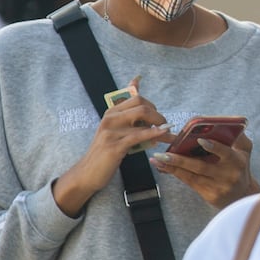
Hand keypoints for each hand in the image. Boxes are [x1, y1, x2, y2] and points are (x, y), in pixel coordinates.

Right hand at [53, 77, 171, 216]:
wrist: (87, 173)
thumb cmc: (105, 153)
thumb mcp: (115, 131)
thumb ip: (128, 117)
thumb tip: (137, 86)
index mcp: (111, 113)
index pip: (136, 98)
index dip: (152, 106)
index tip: (159, 117)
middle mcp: (110, 119)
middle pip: (141, 106)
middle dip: (158, 115)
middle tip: (166, 127)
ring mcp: (111, 132)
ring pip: (143, 122)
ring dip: (162, 129)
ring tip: (171, 136)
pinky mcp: (115, 147)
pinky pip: (138, 137)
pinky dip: (154, 135)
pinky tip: (162, 136)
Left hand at [152, 132, 259, 209]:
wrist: (242, 195)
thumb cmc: (240, 167)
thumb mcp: (244, 151)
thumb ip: (238, 136)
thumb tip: (225, 123)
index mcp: (237, 161)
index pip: (226, 153)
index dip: (214, 147)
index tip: (200, 140)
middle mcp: (227, 176)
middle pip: (202, 167)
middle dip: (181, 160)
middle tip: (164, 154)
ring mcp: (217, 187)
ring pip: (191, 176)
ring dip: (172, 168)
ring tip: (157, 160)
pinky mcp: (209, 196)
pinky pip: (189, 183)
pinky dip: (175, 174)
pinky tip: (163, 167)